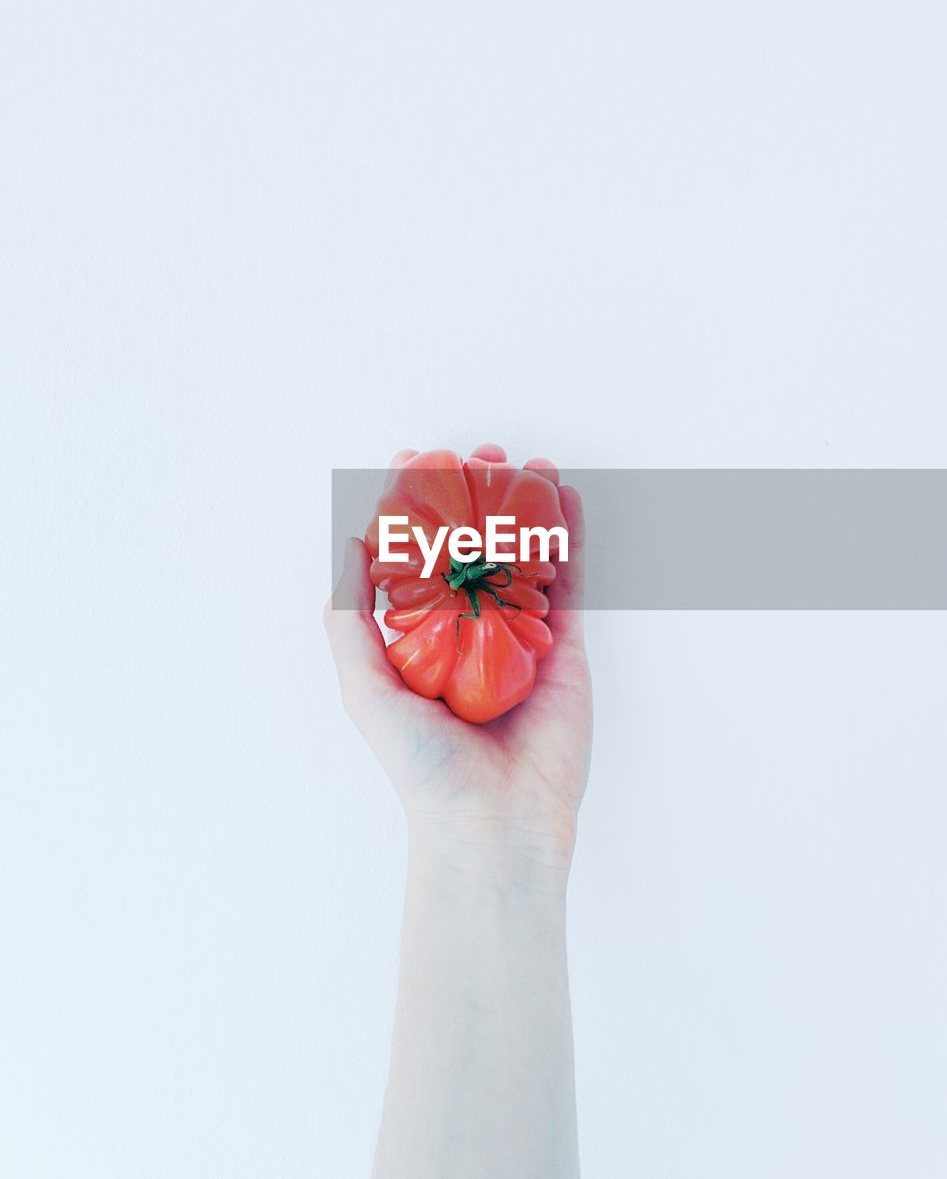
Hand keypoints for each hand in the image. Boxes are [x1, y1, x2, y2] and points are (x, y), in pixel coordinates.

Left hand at [324, 443, 591, 885]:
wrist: (493, 822)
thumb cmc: (421, 764)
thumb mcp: (364, 688)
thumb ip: (351, 620)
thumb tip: (348, 546)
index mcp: (422, 639)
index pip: (417, 557)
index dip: (415, 508)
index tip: (413, 461)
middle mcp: (472, 632)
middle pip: (474, 547)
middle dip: (475, 496)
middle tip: (475, 454)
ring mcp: (522, 637)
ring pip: (524, 556)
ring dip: (524, 506)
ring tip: (521, 462)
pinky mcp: (566, 650)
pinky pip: (570, 584)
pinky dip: (570, 540)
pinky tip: (565, 498)